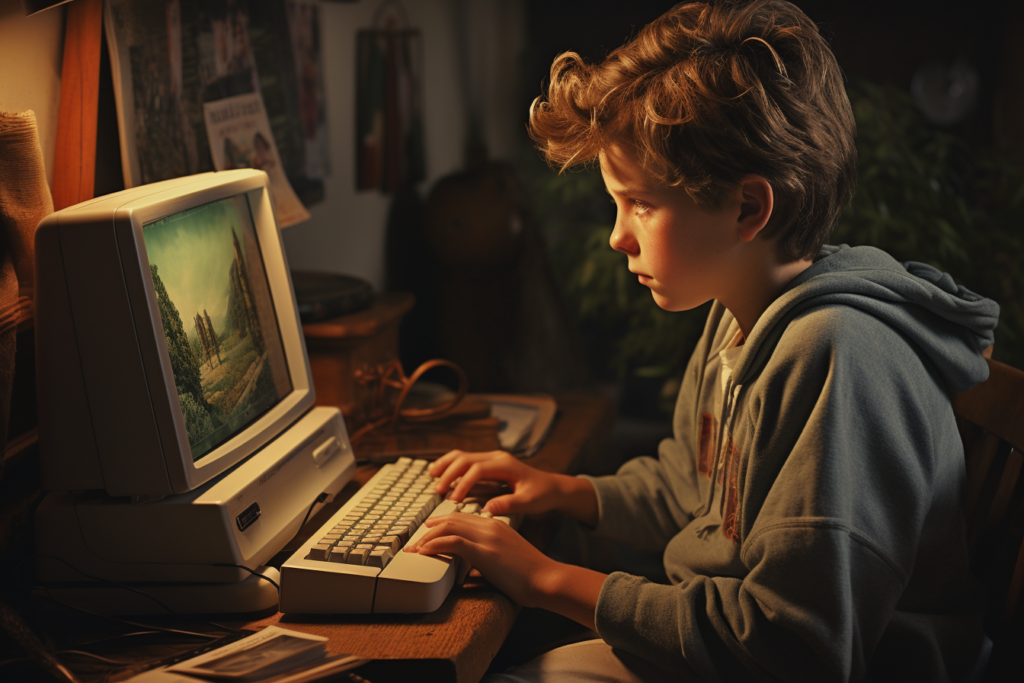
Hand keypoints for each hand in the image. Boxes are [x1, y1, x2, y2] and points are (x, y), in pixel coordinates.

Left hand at [406, 512, 607, 627]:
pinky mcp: (484, 552)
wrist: (547, 579)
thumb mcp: (506, 558)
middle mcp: (490, 526)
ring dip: (427, 538)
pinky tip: (424, 552)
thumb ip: (489, 555)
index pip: (462, 517)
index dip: (442, 523)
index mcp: (495, 525)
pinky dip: (434, 545)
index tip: (428, 533)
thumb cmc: (530, 574)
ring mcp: (487, 537)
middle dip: (430, 529)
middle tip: (415, 541)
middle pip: (452, 519)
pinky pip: (452, 542)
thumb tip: (471, 567)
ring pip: (448, 527)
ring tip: (415, 549)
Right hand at [429, 450, 565, 516]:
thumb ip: (508, 504)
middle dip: (449, 473)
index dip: (463, 483)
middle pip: (466, 458)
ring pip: (463, 455)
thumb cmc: (542, 495)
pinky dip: (451, 465)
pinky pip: (466, 460)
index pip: (477, 469)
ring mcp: (492, 458)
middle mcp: (497, 457)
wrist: (552, 487)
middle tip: (438, 491)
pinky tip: (441, 474)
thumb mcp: (529, 502)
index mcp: (505, 464)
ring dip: (446, 465)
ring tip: (432, 477)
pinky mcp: (489, 464)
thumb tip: (487, 509)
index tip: (454, 500)